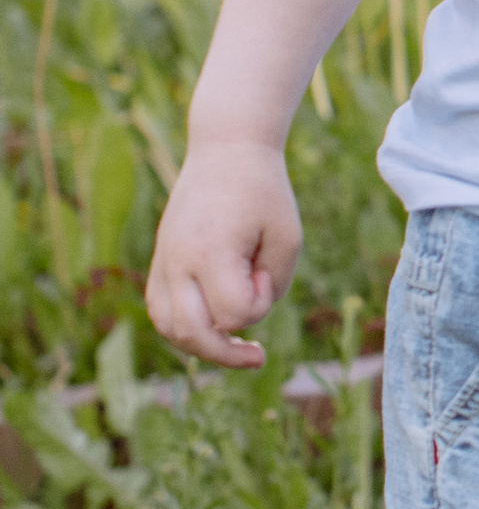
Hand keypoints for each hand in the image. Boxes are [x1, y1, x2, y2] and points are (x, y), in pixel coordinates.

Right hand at [145, 140, 301, 368]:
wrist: (226, 150)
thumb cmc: (264, 193)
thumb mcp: (287, 238)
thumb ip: (273, 286)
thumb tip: (239, 319)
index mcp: (211, 251)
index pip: (233, 313)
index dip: (259, 303)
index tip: (267, 272)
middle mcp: (178, 260)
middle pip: (191, 333)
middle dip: (226, 354)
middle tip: (258, 357)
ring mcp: (163, 260)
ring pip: (169, 327)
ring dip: (202, 346)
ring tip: (233, 348)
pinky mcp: (160, 260)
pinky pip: (161, 309)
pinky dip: (184, 327)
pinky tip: (212, 328)